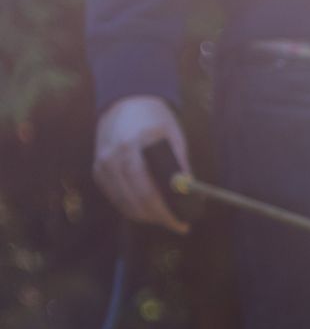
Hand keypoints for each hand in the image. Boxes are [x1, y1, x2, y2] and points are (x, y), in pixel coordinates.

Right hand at [93, 95, 190, 232]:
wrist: (128, 103)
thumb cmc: (157, 122)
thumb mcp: (175, 139)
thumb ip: (182, 166)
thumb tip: (192, 196)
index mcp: (134, 146)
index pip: (147, 191)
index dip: (165, 213)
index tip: (182, 225)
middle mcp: (113, 156)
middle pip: (135, 201)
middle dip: (158, 218)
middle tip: (176, 225)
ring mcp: (102, 163)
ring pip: (124, 203)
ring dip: (145, 216)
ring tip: (164, 219)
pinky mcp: (98, 169)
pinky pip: (115, 197)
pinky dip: (131, 208)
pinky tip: (147, 211)